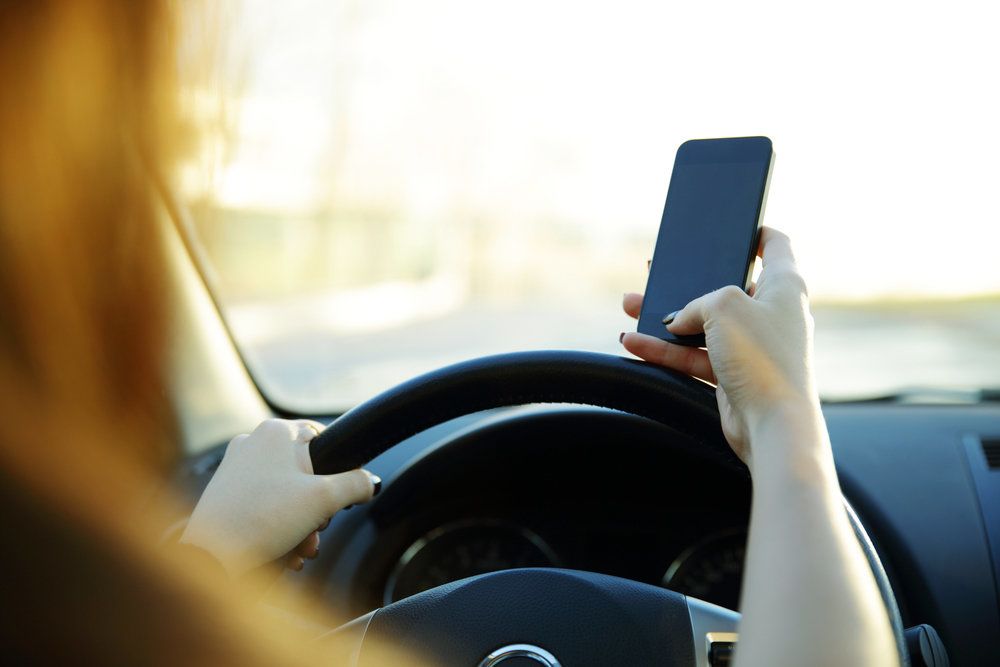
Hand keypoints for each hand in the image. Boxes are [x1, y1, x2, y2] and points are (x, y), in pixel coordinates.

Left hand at [181, 418, 378, 575]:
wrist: (211, 557)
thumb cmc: (264, 519)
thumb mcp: (324, 500)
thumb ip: (356, 485)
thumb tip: (370, 482)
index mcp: (277, 431)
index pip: (324, 438)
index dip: (339, 468)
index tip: (342, 495)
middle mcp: (253, 442)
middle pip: (305, 471)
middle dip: (318, 508)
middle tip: (318, 530)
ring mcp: (236, 466)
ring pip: (286, 492)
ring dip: (301, 523)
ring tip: (301, 549)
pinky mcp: (225, 491)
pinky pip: (265, 504)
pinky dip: (279, 526)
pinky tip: (284, 552)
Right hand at [620, 227, 818, 464]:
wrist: (772, 425)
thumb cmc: (762, 358)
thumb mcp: (723, 306)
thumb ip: (696, 302)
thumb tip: (678, 319)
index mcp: (784, 286)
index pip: (775, 246)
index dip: (754, 231)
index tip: (733, 224)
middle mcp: (770, 313)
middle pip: (725, 287)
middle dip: (687, 281)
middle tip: (658, 271)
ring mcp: (751, 346)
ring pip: (702, 324)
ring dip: (665, 318)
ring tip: (630, 306)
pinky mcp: (733, 375)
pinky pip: (693, 356)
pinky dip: (665, 351)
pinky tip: (634, 343)